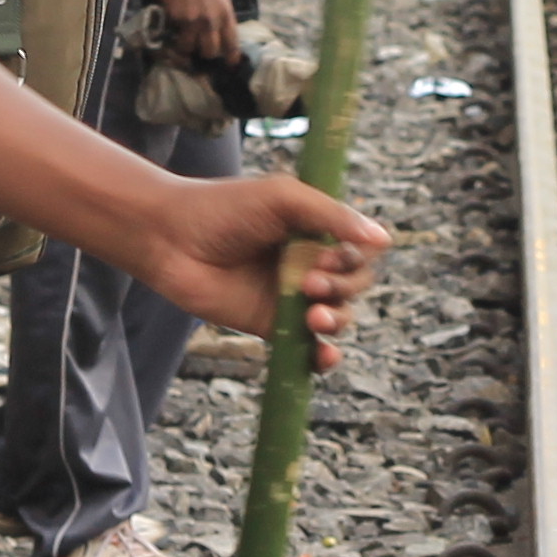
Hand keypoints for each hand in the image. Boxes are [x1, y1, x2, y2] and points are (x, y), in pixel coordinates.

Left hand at [129, 175, 390, 366]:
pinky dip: (325, 357)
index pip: (360, 249)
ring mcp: (292, 297)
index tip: (331, 257)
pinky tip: (325, 356)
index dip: (355, 258)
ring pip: (339, 316)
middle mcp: (310, 263)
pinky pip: (309, 348)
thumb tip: (385, 239)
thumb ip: (332, 217)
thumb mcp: (283, 199)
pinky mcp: (272, 326)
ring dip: (338, 318)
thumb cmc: (224, 208)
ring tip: (312, 315)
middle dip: (344, 287)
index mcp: (316, 229)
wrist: (171, 239)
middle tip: (311, 283)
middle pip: (355, 284)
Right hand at [153, 0, 237, 63]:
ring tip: (185, 42)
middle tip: (201, 49)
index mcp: (226, 13)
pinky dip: (175, 36)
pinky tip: (175, 30)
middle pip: (210, 51)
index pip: (232, 44)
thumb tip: (220, 28)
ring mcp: (193, 20)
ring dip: (188, 47)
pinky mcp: (176, 18)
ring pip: (191, 48)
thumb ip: (222, 12)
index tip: (230, 64)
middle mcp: (212, 20)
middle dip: (206, 53)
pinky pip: (176, 36)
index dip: (231, 57)